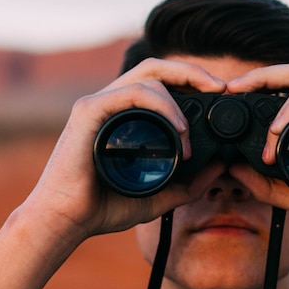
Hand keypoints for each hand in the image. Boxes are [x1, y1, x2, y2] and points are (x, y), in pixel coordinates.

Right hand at [17, 58, 227, 250]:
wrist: (67, 221)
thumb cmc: (103, 207)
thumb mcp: (159, 196)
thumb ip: (190, 184)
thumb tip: (221, 166)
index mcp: (125, 115)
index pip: (161, 82)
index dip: (191, 80)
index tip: (220, 95)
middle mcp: (111, 102)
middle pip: (156, 67)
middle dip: (191, 71)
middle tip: (220, 87)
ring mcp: (98, 103)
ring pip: (147, 77)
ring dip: (177, 100)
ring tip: (188, 134)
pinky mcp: (89, 111)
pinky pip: (131, 93)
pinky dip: (160, 105)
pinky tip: (177, 128)